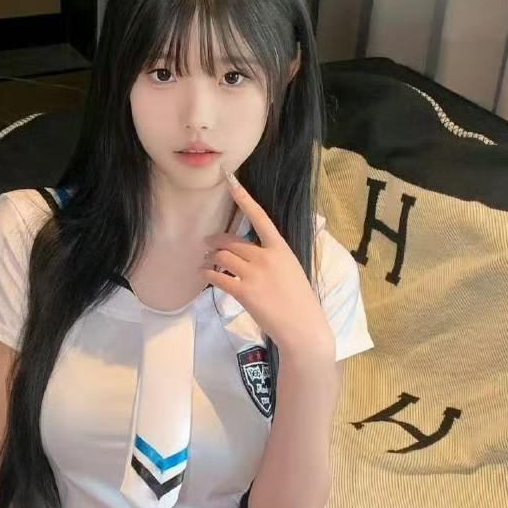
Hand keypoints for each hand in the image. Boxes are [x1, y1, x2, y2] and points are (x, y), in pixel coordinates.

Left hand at [202, 170, 332, 356]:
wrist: (302, 326)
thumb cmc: (299, 301)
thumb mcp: (291, 270)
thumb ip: (272, 258)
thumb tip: (250, 254)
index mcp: (281, 248)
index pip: (260, 217)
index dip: (243, 198)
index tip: (230, 181)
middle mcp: (266, 257)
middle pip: (232, 241)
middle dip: (216, 241)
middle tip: (207, 244)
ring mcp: (254, 274)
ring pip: (222, 257)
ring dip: (210, 258)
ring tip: (205, 263)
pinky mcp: (244, 292)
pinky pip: (218, 277)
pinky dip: (208, 274)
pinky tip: (205, 275)